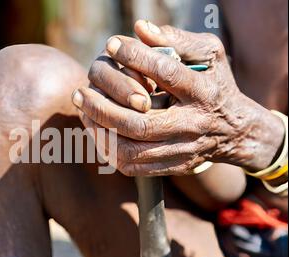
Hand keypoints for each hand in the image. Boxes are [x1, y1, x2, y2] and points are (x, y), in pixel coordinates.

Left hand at [72, 20, 284, 175]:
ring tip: (84, 110)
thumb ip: (177, 40)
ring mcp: (182, 151)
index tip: (112, 44)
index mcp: (204, 92)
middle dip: (103, 107)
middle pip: (141, 123)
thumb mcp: (208, 56)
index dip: (136, 57)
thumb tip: (140, 29)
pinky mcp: (172, 166)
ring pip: (131, 150)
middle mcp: (193, 125)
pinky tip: (97, 129)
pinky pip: (131, 166)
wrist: (235, 131)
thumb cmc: (215, 85)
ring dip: (100, 130)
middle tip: (81, 92)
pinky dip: (108, 148)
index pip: (167, 73)